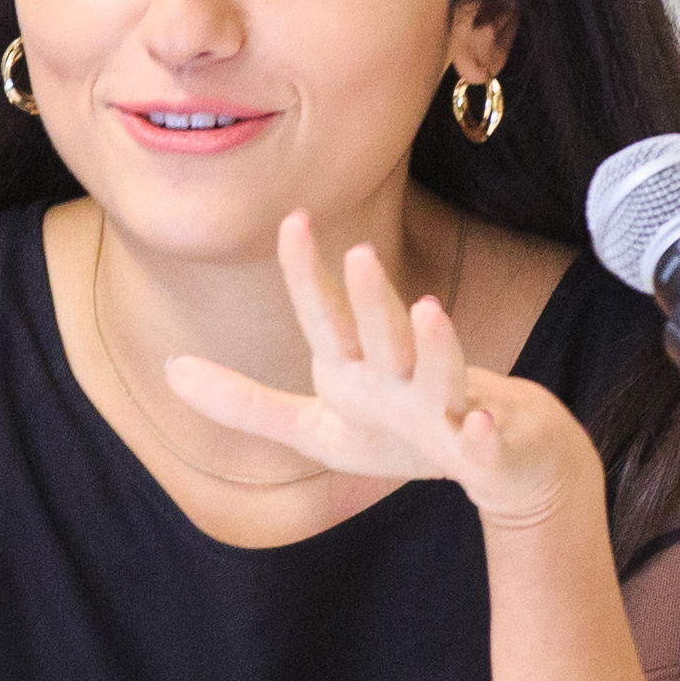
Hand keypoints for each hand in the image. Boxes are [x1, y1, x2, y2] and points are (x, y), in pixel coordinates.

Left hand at [161, 214, 592, 536]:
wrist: (511, 462)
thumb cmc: (410, 435)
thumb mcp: (321, 427)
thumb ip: (247, 405)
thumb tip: (168, 372)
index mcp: (361, 370)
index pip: (327, 318)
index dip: (308, 274)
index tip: (291, 218)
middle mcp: (407, 377)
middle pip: (385, 335)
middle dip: (371, 298)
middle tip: (356, 252)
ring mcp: (454, 409)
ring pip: (444, 373)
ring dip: (436, 344)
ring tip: (426, 308)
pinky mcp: (494, 449)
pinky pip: (487, 442)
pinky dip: (483, 434)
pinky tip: (475, 424)